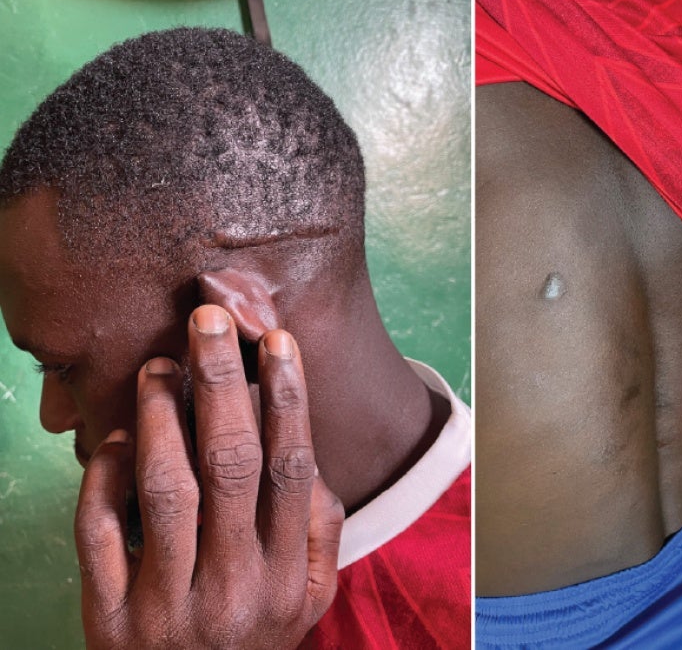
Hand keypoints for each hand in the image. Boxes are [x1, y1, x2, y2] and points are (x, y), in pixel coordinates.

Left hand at [74, 305, 343, 648]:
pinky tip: (115, 439)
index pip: (290, 469)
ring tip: (159, 366)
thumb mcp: (310, 598)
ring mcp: (168, 604)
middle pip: (230, 465)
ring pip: (165, 490)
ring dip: (162, 417)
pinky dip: (104, 479)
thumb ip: (321, 530)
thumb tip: (306, 456)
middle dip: (222, 383)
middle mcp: (234, 586)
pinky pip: (102, 534)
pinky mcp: (109, 618)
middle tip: (208, 321)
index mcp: (286, 576)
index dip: (286, 399)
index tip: (277, 343)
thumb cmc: (255, 639)